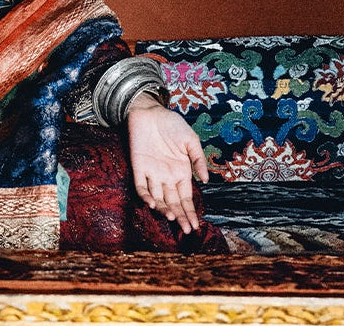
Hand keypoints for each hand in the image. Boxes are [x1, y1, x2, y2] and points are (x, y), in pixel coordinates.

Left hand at [126, 95, 208, 232]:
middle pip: (173, 202)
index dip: (190, 212)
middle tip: (186, 230)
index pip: (186, 198)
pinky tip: (152, 204)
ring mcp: (152, 173)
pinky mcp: (138, 167)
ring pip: (158, 198)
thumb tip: (206, 181)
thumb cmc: (172, 124)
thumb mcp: (191, 141)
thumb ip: (198, 160)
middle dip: (180, 217)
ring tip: (172, 218)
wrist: (150, 112)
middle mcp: (167, 177)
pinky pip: (141, 186)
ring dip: (164, 209)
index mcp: (181, 172)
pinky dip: (146, 196)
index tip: (196, 226)